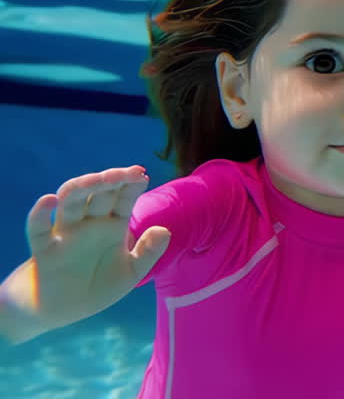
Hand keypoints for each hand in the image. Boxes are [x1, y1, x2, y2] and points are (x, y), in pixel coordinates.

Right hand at [14, 166, 169, 331]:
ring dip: (83, 187)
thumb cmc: (100, 286)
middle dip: (112, 179)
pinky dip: (40, 213)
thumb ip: (149, 252)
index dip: (131, 184)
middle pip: (99, 192)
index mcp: (113, 224)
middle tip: (127, 173)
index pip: (123, 197)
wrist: (66, 311)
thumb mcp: (132, 272)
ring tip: (97, 179)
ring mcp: (67, 233)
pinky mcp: (44, 249)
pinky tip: (49, 201)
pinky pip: (38, 228)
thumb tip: (164, 230)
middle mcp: (90, 223)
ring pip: (71, 200)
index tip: (142, 175)